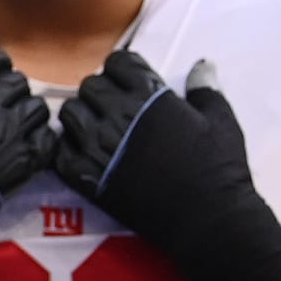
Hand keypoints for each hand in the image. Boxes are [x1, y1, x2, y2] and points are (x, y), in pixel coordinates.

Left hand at [52, 51, 280, 280]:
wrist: (206, 218)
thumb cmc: (219, 168)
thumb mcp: (220, 121)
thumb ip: (205, 89)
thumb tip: (202, 65)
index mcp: (150, 96)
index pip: (118, 63)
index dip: (121, 71)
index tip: (128, 85)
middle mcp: (119, 116)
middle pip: (89, 86)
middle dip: (99, 94)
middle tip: (112, 111)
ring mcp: (99, 146)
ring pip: (68, 115)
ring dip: (80, 119)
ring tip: (95, 131)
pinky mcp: (87, 176)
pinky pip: (59, 152)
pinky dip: (66, 150)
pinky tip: (83, 155)